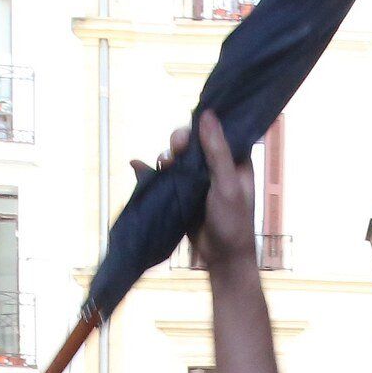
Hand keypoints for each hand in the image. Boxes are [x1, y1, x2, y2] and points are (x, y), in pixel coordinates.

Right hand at [135, 111, 257, 273]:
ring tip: (162, 165)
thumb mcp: (227, 184)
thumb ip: (217, 151)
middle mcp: (215, 166)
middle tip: (176, 149)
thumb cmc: (232, 221)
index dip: (202, 125)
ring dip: (166, 158)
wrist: (222, 258)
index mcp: (233, 159)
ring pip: (178, 159)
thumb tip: (206, 114)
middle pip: (192, 142)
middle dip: (180, 142)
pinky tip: (138, 166)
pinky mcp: (183, 194)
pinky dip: (152, 172)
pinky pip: (166, 177)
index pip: (216, 131)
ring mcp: (197, 180)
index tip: (191, 127)